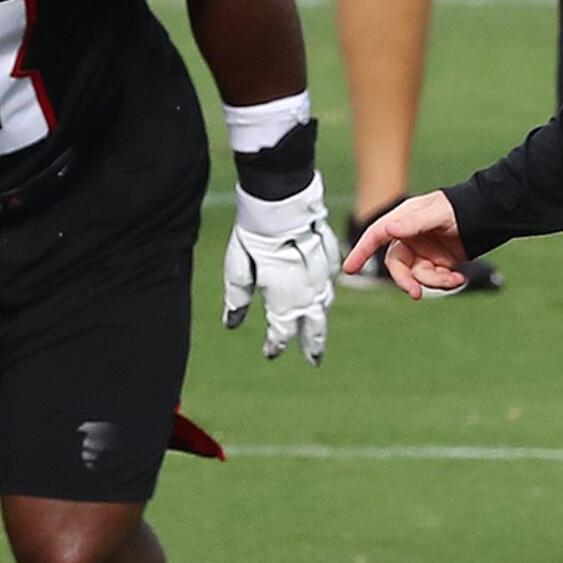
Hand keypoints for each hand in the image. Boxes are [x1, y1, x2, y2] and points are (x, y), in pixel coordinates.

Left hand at [221, 183, 340, 362]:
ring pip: (324, 303)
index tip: (270, 353)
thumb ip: (237, 298)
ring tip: (317, 330)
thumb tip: (232, 324)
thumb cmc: (255, 236)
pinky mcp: (330, 255)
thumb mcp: (238, 269)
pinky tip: (322, 291)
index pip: (282, 332)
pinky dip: (325, 290)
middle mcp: (308, 292)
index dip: (276, 345)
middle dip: (313, 344)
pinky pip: (330, 279)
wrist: (283, 202)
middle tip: (313, 360)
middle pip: (313, 326)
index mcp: (285, 300)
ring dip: (320, 319)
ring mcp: (323, 274)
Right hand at [342, 190, 468, 297]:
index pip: (375, 236)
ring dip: (434, 281)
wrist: (486, 215)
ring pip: (417, 275)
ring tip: (454, 279)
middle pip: (397, 265)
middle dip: (406, 280)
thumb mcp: (436, 213)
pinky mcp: (437, 262)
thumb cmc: (459, 207)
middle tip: (416, 293)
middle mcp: (409, 237)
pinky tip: (458, 277)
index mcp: (403, 221)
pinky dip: (446, 281)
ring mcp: (422, 251)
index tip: (349, 269)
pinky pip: (434, 278)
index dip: (360, 252)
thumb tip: (389, 229)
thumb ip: (413, 222)